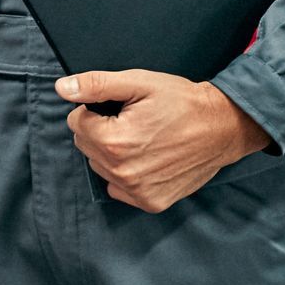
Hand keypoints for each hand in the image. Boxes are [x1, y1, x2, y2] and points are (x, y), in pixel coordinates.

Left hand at [57, 70, 272, 212]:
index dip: (93, 109)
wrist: (223, 127)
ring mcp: (137, 191)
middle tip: (131, 121)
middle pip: (85, 145)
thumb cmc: (181, 102)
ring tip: (141, 138)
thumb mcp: (139, 83)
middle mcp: (122, 172)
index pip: (76, 122)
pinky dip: (125, 174)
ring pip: (99, 166)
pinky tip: (146, 158)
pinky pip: (118, 188)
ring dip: (111, 152)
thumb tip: (61, 88)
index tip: (119, 107)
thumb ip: (96, 85)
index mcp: (114, 142)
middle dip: (100, 130)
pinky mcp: (151, 202)